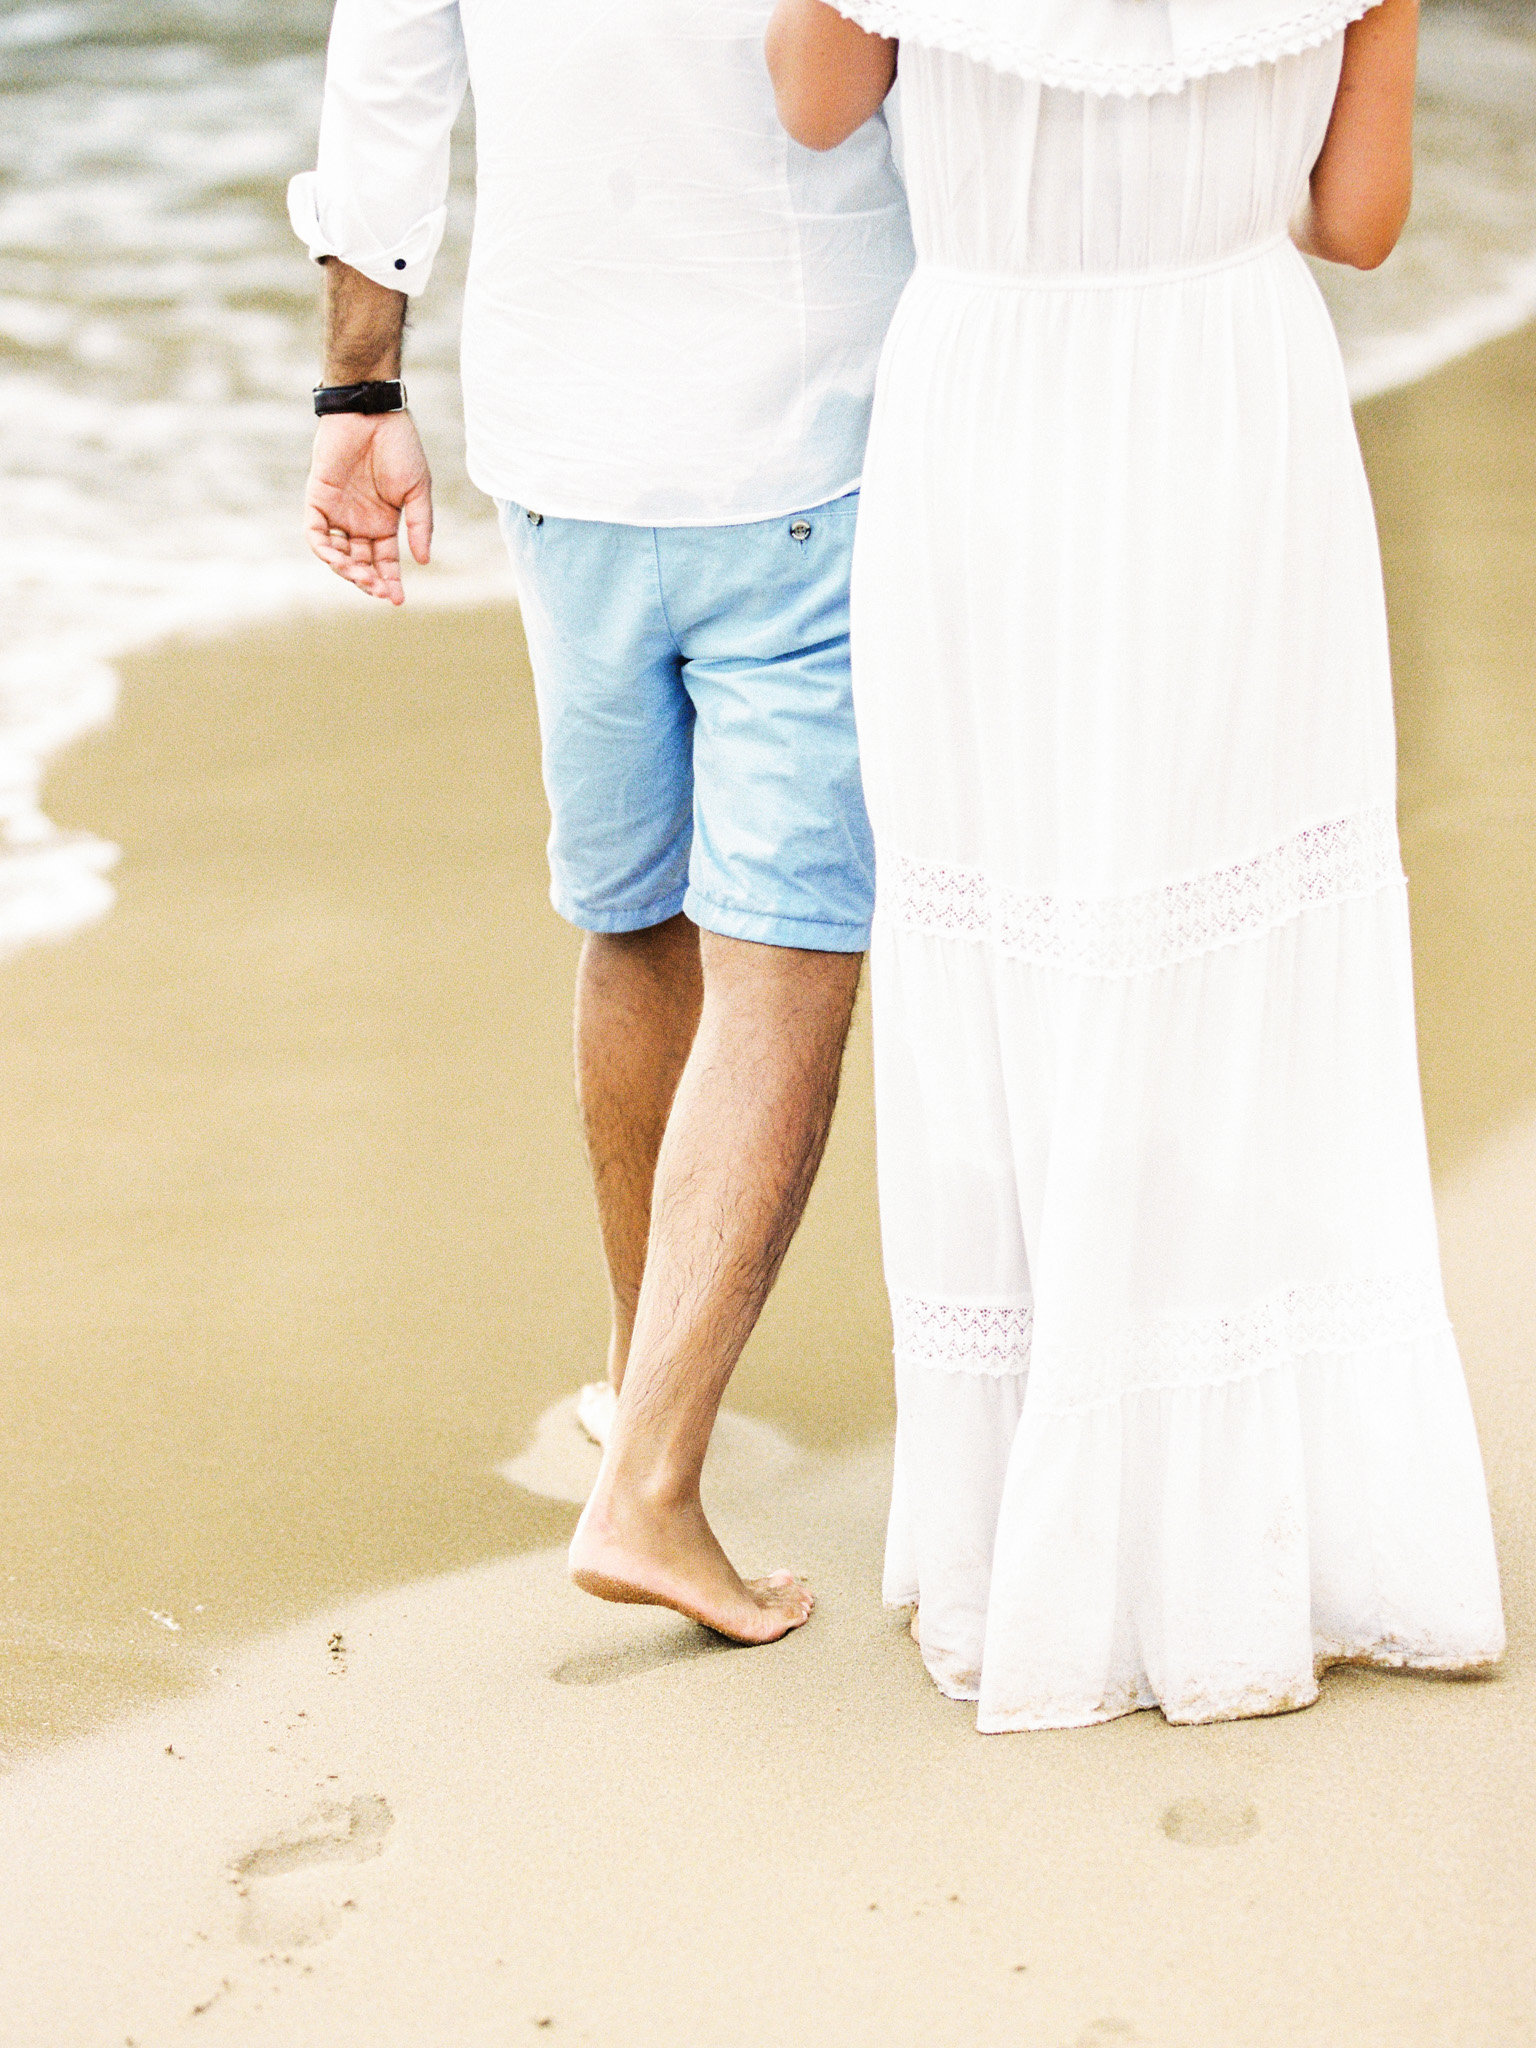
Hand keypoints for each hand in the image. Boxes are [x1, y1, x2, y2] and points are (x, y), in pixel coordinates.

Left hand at [304, 410, 432, 605]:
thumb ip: (419, 525)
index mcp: (384, 523)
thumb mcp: (417, 490)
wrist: (373, 413)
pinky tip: (338, 559)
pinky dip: (324, 549)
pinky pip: (315, 533)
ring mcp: (337, 512)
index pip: (385, 562)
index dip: (390, 582)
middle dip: (368, 581)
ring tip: (360, 576)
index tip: (397, 600)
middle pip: (360, 563)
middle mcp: (359, 522)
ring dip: (347, 570)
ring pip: (337, 554)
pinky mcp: (318, 498)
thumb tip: (424, 561)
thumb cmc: (399, 447)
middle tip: (378, 589)